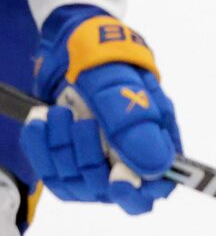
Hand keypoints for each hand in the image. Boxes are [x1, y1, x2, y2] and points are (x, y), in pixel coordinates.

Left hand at [26, 6, 180, 212]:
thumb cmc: (106, 57)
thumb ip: (136, 124)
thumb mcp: (121, 83)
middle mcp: (129, 155)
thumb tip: (155, 167)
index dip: (138, 192)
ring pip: (77, 184)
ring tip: (58, 112)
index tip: (117, 179)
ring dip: (61, 149)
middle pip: (111, 191)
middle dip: (89, 160)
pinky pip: (52, 173)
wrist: (71, 43)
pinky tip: (39, 123)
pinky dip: (41, 149)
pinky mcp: (68, 158)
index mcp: (157, 138)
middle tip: (80, 121)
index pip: (156, 187)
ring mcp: (97, 158)